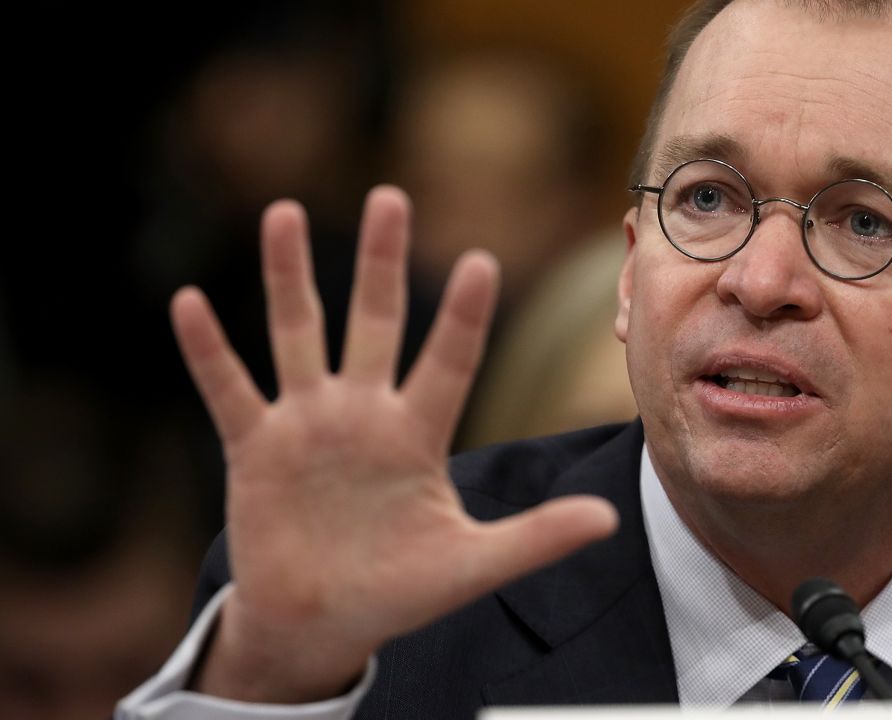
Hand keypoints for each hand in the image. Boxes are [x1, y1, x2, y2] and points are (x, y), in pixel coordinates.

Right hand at [170, 186, 617, 701]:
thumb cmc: (399, 592)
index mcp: (417, 434)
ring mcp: (306, 425)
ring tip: (285, 212)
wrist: (321, 625)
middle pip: (375, 322)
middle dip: (382, 263)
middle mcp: (363, 414)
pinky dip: (208, 350)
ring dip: (289, 276)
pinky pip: (228, 390)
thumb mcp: (470, 565)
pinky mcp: (254, 448)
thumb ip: (535, 538)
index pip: (448, 361)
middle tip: (391, 197)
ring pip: (297, 334)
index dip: (462, 316)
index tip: (482, 261)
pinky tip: (189, 302)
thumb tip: (609, 521)